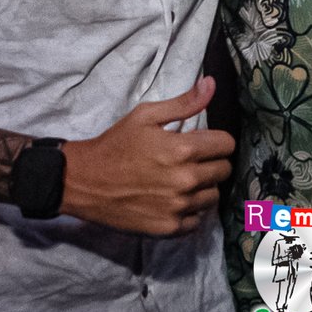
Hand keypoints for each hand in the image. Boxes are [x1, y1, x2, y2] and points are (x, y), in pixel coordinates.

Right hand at [59, 76, 233, 235]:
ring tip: (183, 179)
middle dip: (212, 161)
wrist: (84, 181)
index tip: (203, 142)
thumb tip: (212, 84)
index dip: (217, 140)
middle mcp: (185, 180)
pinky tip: (175, 199)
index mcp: (183, 149)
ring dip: (203, 187)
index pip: (227, 145)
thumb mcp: (146, 115)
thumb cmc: (115, 145)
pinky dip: (191, 210)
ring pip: (213, 196)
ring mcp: (178, 206)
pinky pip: (198, 220)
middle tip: (191, 160)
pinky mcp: (169, 227)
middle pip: (224, 170)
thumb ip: (184, 103)